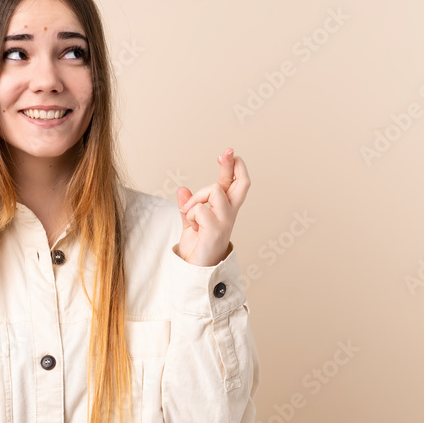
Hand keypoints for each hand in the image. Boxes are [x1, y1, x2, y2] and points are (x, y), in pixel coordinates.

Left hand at [175, 148, 250, 265]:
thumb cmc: (197, 246)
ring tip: (190, 212)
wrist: (196, 270)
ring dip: (198, 197)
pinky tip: (193, 226)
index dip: (232, 166)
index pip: (234, 183)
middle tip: (227, 152)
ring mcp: (225, 221)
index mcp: (225, 209)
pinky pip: (200, 209)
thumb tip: (182, 189)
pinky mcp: (215, 230)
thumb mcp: (191, 222)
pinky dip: (192, 213)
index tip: (227, 153)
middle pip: (241, 183)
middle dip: (233, 164)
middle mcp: (229, 213)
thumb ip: (189, 205)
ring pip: (215, 189)